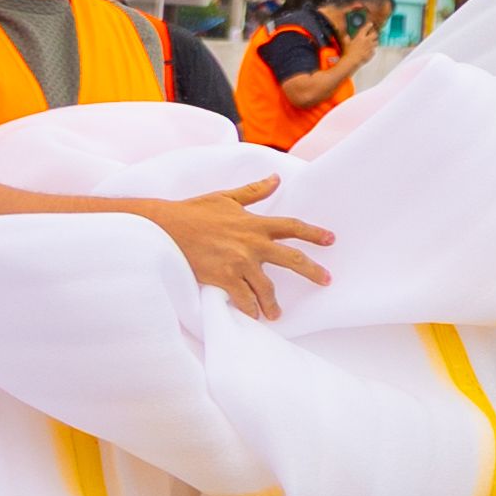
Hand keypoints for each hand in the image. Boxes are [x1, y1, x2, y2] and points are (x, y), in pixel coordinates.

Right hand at [140, 176, 332, 318]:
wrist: (164, 227)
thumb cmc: (193, 211)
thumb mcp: (226, 198)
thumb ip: (254, 191)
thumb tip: (276, 179)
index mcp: (254, 223)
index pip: (292, 228)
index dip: (313, 233)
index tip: (330, 240)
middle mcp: (251, 244)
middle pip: (291, 259)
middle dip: (312, 271)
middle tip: (327, 280)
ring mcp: (238, 262)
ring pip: (266, 287)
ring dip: (272, 303)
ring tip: (276, 314)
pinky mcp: (222, 278)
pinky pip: (242, 299)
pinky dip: (249, 309)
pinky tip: (252, 317)